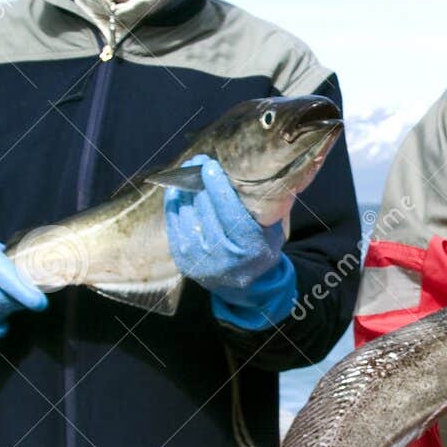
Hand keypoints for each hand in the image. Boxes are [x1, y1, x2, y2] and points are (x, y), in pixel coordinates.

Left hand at [164, 153, 283, 294]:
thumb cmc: (260, 248)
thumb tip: (263, 170)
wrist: (242, 285)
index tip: (211, 165)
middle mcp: (222, 257)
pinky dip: (174, 202)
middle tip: (199, 160)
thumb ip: (265, 205)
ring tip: (188, 169)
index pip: (230, 213)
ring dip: (186, 189)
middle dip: (200, 183)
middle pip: (206, 210)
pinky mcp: (182, 259)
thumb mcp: (272, 230)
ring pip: (187, 214)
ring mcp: (199, 259)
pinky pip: (174, 223)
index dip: (217, 187)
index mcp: (250, 249)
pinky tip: (177, 187)